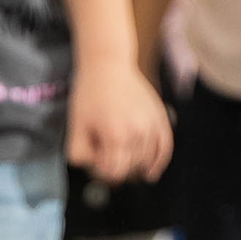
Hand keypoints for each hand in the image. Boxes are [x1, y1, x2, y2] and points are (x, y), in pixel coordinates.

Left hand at [65, 61, 172, 183]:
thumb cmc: (89, 95)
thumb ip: (81, 155)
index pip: (114, 173)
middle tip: (104, 157)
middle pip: (130, 169)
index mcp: (115, 135)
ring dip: (132, 165)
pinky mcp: (159, 118)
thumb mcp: (75, 127)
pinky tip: (150, 174)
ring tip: (120, 155)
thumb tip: (95, 169)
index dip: (102, 173)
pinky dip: (159, 163)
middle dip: (115, 169)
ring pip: (145, 161)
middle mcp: (137, 132)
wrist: (108, 65)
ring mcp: (151, 125)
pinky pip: (165, 148)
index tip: (95, 163)